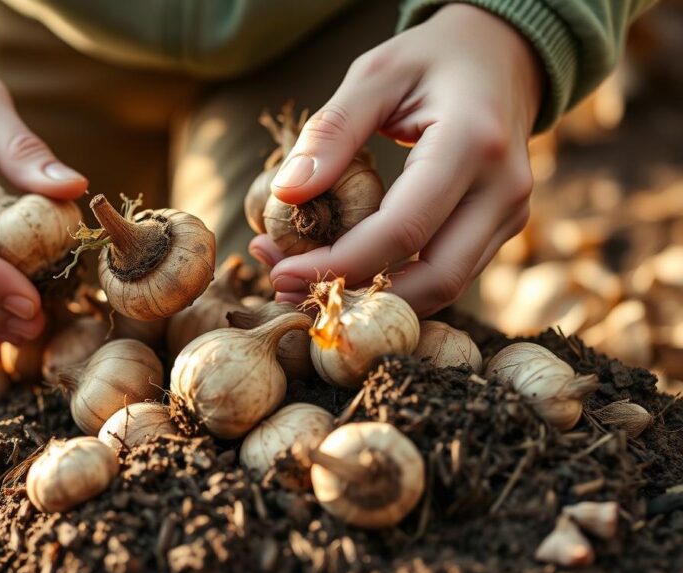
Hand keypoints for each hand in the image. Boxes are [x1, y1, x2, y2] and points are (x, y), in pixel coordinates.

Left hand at [250, 4, 541, 314]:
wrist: (502, 54)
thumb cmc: (432, 59)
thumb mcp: (375, 74)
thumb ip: (331, 131)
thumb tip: (287, 193)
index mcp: (472, 143)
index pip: (403, 229)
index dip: (339, 262)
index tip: (281, 273)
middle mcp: (502, 188)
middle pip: (433, 279)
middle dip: (357, 297)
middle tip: (290, 290)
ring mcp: (509, 214)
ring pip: (443, 288)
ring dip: (373, 299)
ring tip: (306, 282)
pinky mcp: (501, 229)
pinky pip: (447, 274)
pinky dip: (394, 284)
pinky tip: (344, 269)